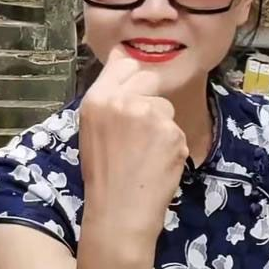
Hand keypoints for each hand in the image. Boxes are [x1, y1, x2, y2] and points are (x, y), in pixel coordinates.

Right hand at [79, 45, 188, 242]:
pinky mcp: (173, 132)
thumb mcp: (92, 128)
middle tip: (140, 131)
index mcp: (97, 99)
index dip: (132, 76)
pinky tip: (157, 164)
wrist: (119, 212)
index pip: (123, 63)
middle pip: (149, 78)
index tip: (134, 90)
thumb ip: (108, 96)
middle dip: (149, 99)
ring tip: (146, 153)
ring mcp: (150, 115)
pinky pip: (177, 130)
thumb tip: (124, 57)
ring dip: (161, 125)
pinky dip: (171, 146)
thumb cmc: (102, 174)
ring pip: (166, 107)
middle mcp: (123, 101)